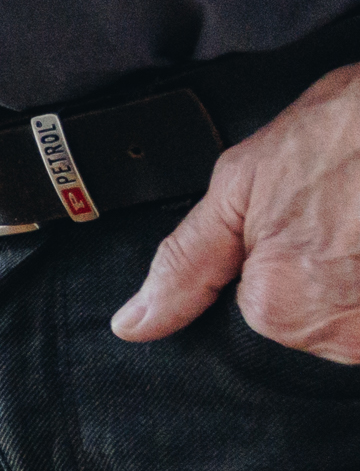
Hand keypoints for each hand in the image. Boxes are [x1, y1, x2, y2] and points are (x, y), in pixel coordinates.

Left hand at [118, 65, 359, 361]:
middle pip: (317, 323)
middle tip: (343, 218)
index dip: (277, 263)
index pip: (260, 313)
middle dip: (326, 275)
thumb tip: (132, 326)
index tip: (304, 225)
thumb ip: (185, 264)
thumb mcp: (241, 185)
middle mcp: (343, 337)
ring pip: (357, 320)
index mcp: (278, 308)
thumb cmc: (342, 134)